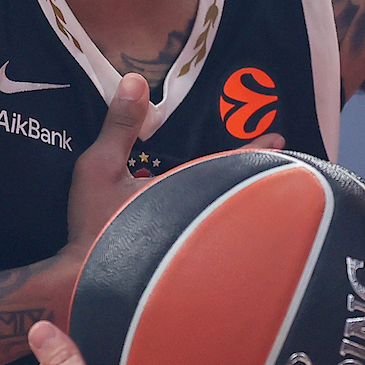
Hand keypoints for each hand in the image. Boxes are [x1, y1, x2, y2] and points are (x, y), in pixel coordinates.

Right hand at [59, 73, 282, 264]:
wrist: (84, 285)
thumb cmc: (96, 225)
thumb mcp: (100, 168)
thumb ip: (120, 125)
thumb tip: (136, 80)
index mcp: (185, 191)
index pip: (230, 164)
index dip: (254, 149)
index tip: (279, 139)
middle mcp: (200, 219)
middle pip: (236, 196)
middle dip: (257, 181)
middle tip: (280, 168)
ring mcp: (197, 245)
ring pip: (229, 219)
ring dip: (246, 205)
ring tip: (261, 195)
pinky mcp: (185, 268)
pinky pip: (216, 240)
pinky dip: (228, 230)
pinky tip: (225, 230)